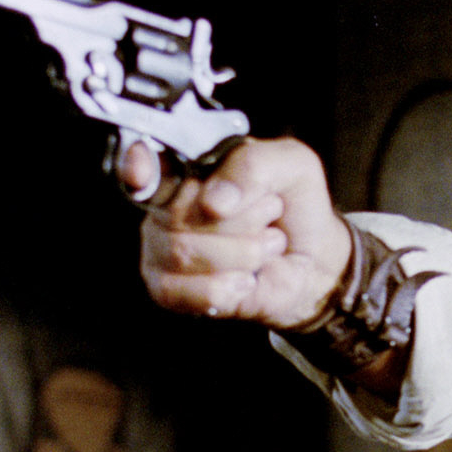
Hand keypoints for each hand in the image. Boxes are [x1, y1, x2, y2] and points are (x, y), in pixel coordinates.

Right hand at [127, 137, 352, 329]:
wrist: (314, 262)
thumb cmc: (295, 207)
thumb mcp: (292, 165)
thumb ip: (254, 165)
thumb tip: (213, 201)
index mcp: (190, 165)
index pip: (144, 160)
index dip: (137, 164)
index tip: (142, 171)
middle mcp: (166, 204)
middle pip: (177, 211)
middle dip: (239, 218)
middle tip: (269, 212)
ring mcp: (162, 247)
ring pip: (182, 251)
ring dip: (242, 252)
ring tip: (266, 245)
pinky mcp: (168, 288)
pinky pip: (180, 290)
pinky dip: (226, 286)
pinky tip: (247, 279)